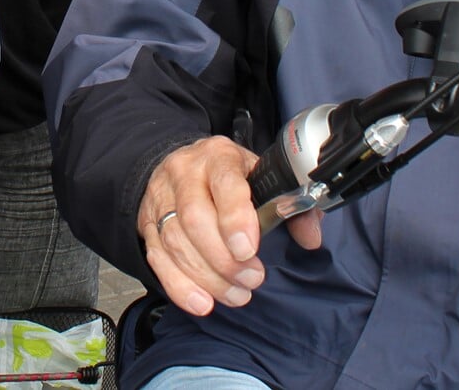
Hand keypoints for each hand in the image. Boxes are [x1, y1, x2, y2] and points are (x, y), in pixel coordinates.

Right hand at [138, 136, 323, 316]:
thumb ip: (290, 204)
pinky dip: (179, 286)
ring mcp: (161, 200)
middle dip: (225, 259)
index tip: (249, 250)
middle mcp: (184, 174)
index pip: (225, 183)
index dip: (236, 219)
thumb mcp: (260, 176)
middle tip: (252, 280)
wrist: (180, 165)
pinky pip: (158, 259)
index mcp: (218, 156)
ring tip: (237, 294)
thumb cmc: (228, 177)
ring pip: (176, 242)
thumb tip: (310, 236)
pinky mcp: (148, 226)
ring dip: (208, 277)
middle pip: (195, 219)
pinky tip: (202, 302)